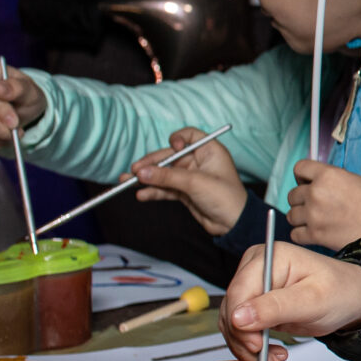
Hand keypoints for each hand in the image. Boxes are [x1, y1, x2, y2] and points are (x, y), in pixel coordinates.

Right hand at [131, 129, 246, 236]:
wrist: (233, 224)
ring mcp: (191, 177)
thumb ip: (168, 176)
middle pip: (170, 156)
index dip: (178, 139)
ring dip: (147, 178)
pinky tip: (141, 194)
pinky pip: (165, 188)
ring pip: (164, 174)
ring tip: (127, 182)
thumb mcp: (195, 183)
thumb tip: (142, 172)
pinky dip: (153, 191)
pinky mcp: (185, 192)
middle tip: (135, 170)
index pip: (190, 136)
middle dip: (151, 163)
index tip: (171, 147)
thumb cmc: (226, 198)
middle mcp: (199, 162)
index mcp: (209, 151)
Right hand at [224, 243, 360, 360]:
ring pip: (233, 324)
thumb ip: (275, 308)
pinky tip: (271, 355)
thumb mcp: (313, 300)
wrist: (351, 298)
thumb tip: (238, 317)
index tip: (257, 346)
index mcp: (269, 257)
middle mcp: (255, 268)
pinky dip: (252, 347)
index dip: (240, 323)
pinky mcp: (255, 304)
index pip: (238, 293)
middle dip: (247, 341)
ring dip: (249, 349)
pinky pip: (241, 329)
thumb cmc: (340, 291)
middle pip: (232, 310)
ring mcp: (253, 286)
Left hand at [287, 160, 360, 248]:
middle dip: (302, 200)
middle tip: (317, 205)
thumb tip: (314, 184)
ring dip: (301, 218)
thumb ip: (330, 180)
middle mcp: (317, 193)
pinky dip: (303, 234)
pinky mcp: (316, 235)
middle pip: (292, 194)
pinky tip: (316, 232)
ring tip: (317, 220)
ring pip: (291, 215)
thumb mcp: (354, 180)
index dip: (303, 177)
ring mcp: (314, 215)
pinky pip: (295, 234)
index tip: (307, 183)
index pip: (299, 168)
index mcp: (328, 175)